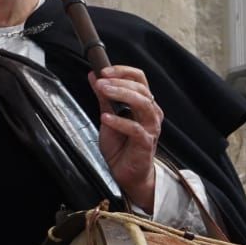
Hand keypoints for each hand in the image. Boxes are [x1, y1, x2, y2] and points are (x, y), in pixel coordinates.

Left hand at [90, 65, 162, 208]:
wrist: (125, 173)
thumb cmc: (120, 146)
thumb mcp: (107, 116)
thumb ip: (103, 97)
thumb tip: (93, 76)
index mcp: (144, 103)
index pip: (139, 79)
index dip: (122, 71)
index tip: (103, 71)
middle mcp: (151, 113)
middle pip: (141, 89)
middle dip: (119, 82)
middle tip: (100, 82)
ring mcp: (151, 127)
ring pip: (143, 104)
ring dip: (121, 95)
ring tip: (103, 92)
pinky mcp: (146, 143)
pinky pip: (135, 128)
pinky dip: (119, 121)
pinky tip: (105, 118)